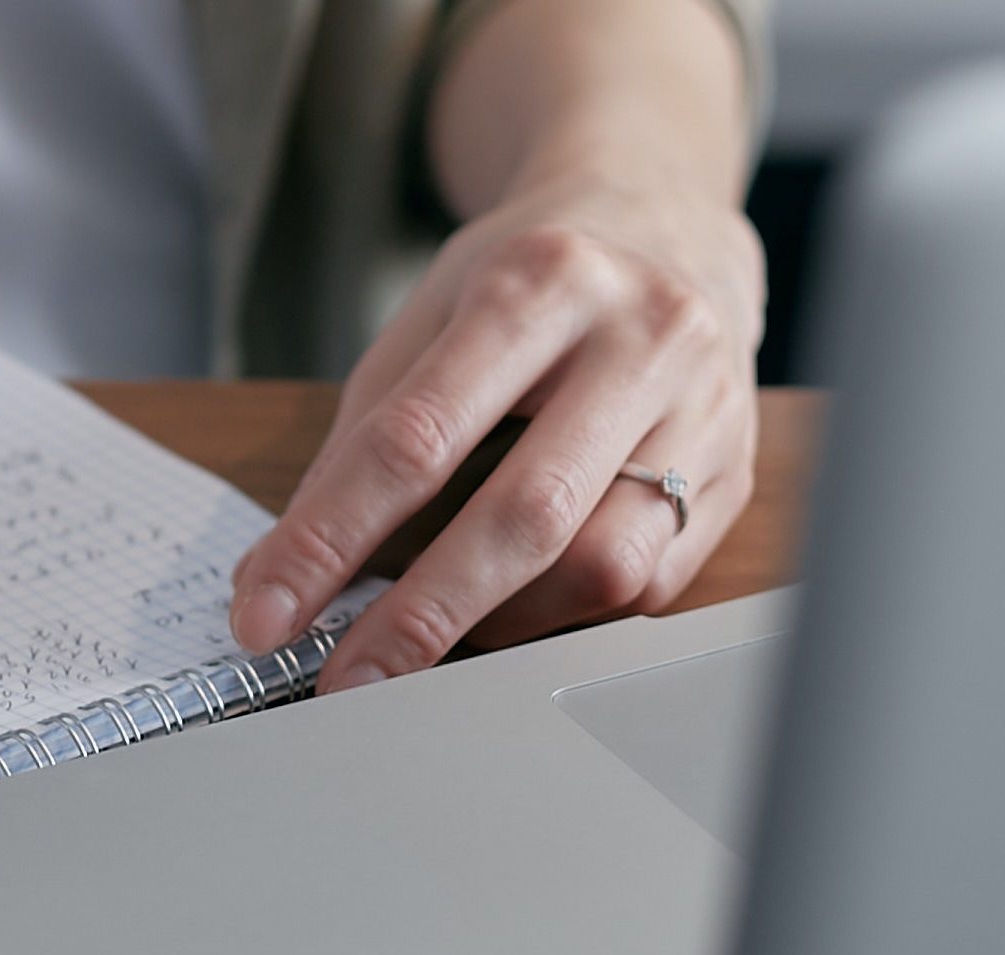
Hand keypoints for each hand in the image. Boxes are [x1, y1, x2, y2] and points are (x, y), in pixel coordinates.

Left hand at [228, 172, 766, 689]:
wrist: (665, 225)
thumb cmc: (528, 283)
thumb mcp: (426, 319)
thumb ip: (356, 442)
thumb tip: (277, 576)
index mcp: (540, 282)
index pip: (416, 438)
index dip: (329, 539)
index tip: (266, 615)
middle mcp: (643, 337)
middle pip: (524, 514)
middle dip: (420, 615)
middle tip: (345, 679)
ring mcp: (707, 408)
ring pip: (602, 564)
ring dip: (498, 622)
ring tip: (432, 634)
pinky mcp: (738, 473)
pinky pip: (646, 583)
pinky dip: (561, 614)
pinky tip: (512, 605)